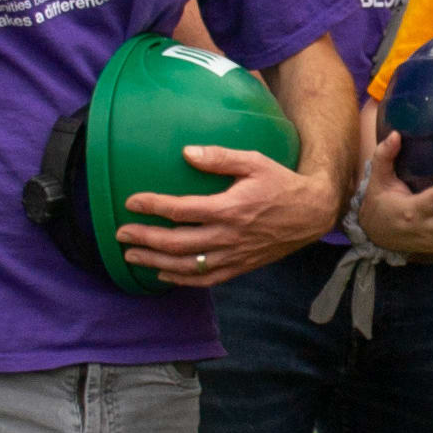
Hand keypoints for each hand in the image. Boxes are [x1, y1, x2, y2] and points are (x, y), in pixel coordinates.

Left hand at [118, 144, 343, 285]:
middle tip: (121, 233)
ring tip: (131, 256)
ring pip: (186, 265)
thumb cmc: (281, 183)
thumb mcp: (254, 162)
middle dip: (144, 238)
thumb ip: (220, 158)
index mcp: (229, 208)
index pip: (181, 210)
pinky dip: (180, 279)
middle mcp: (228, 236)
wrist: (311, 214)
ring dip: (154, 262)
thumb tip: (187, 153)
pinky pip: (205, 279)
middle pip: (176, 242)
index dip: (153, 206)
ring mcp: (233, 256)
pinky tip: (163, 274)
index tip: (131, 202)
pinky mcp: (239, 267)